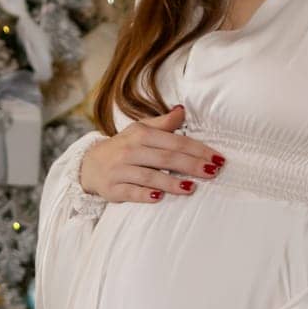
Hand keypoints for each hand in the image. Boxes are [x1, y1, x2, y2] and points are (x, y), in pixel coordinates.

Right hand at [80, 105, 224, 205]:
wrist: (90, 164)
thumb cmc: (123, 147)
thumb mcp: (141, 131)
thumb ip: (163, 124)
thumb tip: (182, 110)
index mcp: (141, 134)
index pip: (175, 142)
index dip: (197, 150)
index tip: (217, 158)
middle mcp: (130, 151)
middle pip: (166, 159)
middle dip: (191, 165)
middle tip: (213, 172)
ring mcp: (121, 170)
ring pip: (150, 176)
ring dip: (172, 183)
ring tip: (192, 188)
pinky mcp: (113, 189)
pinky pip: (131, 193)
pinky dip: (145, 195)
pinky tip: (160, 198)